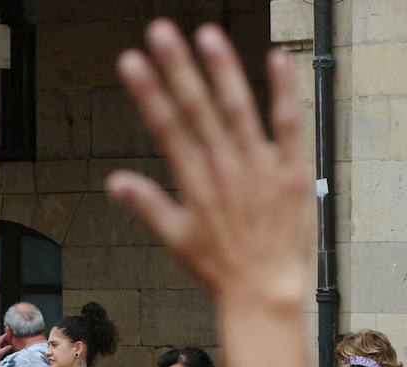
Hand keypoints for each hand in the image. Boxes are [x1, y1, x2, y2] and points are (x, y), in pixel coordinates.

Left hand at [0, 330, 13, 362]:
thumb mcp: (1, 352)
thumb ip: (6, 349)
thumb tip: (10, 346)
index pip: (1, 337)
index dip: (5, 335)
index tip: (8, 333)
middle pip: (1, 339)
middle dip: (5, 338)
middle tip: (9, 338)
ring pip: (0, 342)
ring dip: (4, 343)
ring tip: (8, 345)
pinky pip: (0, 345)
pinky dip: (3, 346)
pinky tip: (5, 348)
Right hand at [106, 21, 311, 312]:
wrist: (266, 295)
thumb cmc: (221, 270)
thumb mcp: (176, 240)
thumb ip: (147, 206)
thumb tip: (114, 182)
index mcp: (195, 183)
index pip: (166, 128)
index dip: (148, 92)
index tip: (131, 62)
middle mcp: (224, 170)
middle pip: (197, 110)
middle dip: (177, 68)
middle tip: (159, 31)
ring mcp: (260, 168)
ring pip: (238, 109)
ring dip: (221, 70)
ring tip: (205, 34)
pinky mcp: (292, 172)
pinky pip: (289, 124)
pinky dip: (283, 91)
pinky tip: (275, 57)